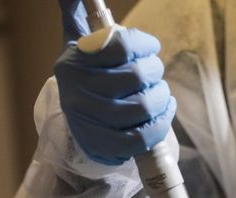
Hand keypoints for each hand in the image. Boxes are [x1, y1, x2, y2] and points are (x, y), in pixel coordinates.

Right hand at [54, 1, 176, 164]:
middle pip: (137, 75)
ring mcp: (91, 121)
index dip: (144, 45)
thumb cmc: (87, 77)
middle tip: (154, 74)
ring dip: (162, 97)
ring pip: (143, 106)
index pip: (122, 45)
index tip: (149, 48)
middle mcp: (78, 91)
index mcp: (74, 62)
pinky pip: (143, 136)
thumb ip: (75, 12)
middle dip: (155, 72)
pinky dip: (161, 123)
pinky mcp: (105, 146)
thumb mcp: (76, 42)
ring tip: (160, 94)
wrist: (79, 123)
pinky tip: (162, 112)